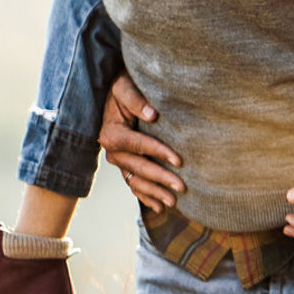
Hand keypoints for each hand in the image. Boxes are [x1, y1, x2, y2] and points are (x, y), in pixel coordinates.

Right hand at [98, 73, 183, 212]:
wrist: (112, 92)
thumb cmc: (121, 86)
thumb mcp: (124, 86)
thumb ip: (135, 99)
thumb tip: (153, 114)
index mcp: (112, 133)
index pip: (139, 145)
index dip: (159, 153)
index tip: (179, 161)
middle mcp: (112, 151)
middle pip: (139, 168)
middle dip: (161, 179)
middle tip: (182, 187)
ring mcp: (118, 160)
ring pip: (136, 181)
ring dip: (154, 193)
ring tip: (173, 203)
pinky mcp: (124, 165)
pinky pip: (133, 184)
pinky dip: (145, 196)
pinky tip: (159, 207)